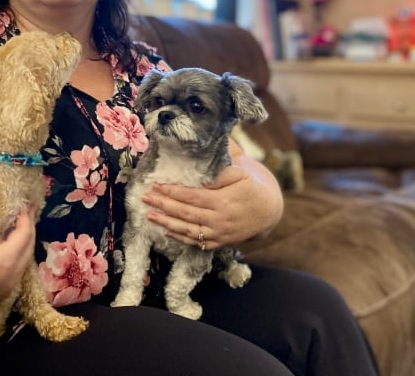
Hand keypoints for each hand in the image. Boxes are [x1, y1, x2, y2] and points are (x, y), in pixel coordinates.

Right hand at [0, 208, 36, 315]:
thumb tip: (6, 238)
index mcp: (6, 262)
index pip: (25, 236)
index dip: (27, 218)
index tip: (27, 205)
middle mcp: (12, 279)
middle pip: (29, 250)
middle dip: (29, 230)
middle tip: (27, 214)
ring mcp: (6, 290)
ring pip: (24, 263)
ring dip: (25, 245)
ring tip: (22, 228)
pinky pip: (15, 273)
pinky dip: (17, 259)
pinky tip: (13, 248)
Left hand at [142, 158, 281, 249]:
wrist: (269, 211)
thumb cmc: (251, 185)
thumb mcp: (241, 172)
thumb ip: (220, 172)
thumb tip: (201, 172)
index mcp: (223, 201)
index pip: (191, 196)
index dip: (171, 192)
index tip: (156, 185)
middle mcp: (219, 220)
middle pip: (185, 213)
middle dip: (163, 206)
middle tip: (145, 198)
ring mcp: (219, 234)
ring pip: (188, 230)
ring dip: (166, 223)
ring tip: (149, 216)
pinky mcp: (220, 242)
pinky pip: (197, 242)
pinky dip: (180, 238)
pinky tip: (166, 230)